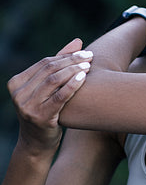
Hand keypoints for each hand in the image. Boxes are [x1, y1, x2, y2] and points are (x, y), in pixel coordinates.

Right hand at [7, 39, 93, 154]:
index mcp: (17, 83)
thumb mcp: (49, 88)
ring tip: (89, 66)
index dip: (66, 55)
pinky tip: (84, 77)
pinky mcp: (40, 117)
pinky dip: (73, 84)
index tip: (85, 52)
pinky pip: (59, 96)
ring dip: (74, 70)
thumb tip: (78, 41)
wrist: (37, 142)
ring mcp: (27, 106)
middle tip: (90, 57)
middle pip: (49, 69)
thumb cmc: (46, 110)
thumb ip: (60, 64)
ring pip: (54, 80)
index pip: (45, 63)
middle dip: (72, 61)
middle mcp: (18, 94)